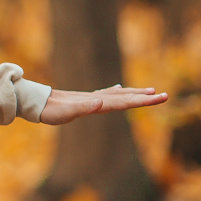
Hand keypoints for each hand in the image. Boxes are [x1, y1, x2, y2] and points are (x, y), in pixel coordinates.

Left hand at [39, 84, 166, 124]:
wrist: (35, 102)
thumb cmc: (50, 110)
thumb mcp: (66, 112)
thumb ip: (83, 107)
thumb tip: (102, 102)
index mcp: (96, 103)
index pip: (125, 102)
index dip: (143, 101)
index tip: (160, 97)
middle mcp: (96, 99)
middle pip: (125, 97)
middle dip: (145, 97)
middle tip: (165, 96)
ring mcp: (91, 98)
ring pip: (118, 95)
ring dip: (134, 93)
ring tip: (149, 91)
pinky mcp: (84, 100)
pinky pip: (106, 95)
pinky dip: (117, 93)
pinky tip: (119, 89)